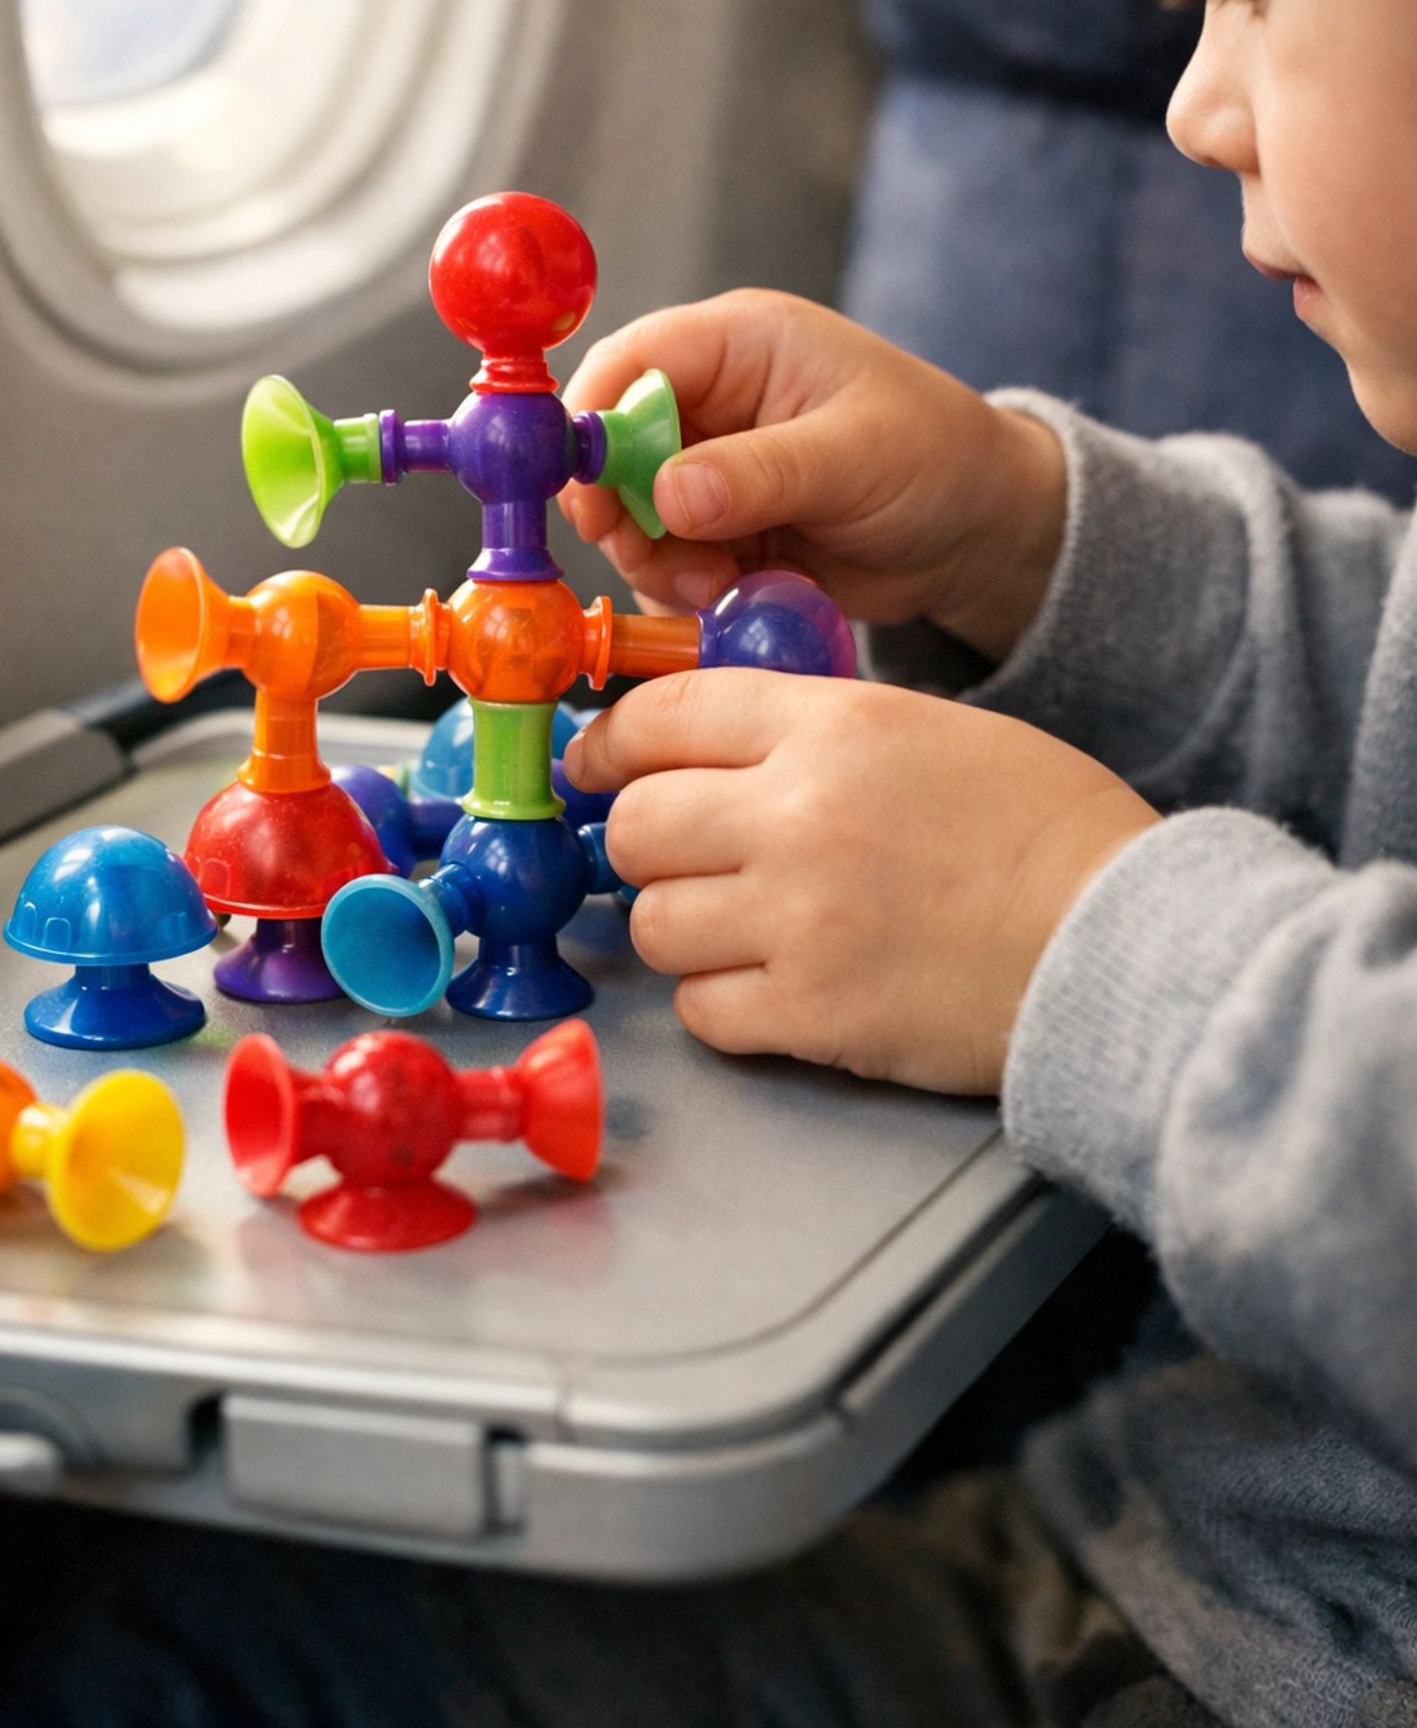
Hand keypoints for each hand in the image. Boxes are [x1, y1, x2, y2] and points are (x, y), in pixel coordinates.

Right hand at [561, 290, 1064, 661]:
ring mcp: (709, 469)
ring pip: (631, 518)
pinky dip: (685, 591)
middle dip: (623, 515)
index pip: (628, 364)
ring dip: (658, 563)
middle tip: (664, 566)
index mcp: (737, 344)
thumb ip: (760, 474)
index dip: (591, 427)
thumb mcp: (856, 457)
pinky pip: (666, 563)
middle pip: (610, 450)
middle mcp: (710, 400)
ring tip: (721, 587)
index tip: (589, 502)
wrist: (978, 532)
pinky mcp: (718, 530)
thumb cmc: (937, 457)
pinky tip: (737, 598)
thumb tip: (667, 495)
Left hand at [566, 670, 1157, 1092]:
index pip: (664, 714)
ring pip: (653, 924)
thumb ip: (815, 730)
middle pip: (635, 825)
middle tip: (679, 859)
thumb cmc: (1048, 831)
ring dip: (682, 928)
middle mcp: (796, 813)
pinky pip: (702, 1010)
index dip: (613, 744)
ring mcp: (798, 918)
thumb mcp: (931, 730)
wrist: (1127, 939)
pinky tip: (774, 988)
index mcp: (831, 725)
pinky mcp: (813, 1013)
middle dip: (643, 844)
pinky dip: (723, 1003)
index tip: (599, 765)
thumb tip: (711, 751)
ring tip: (742, 928)